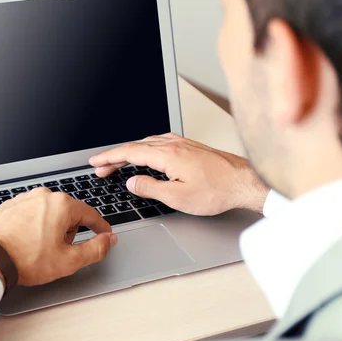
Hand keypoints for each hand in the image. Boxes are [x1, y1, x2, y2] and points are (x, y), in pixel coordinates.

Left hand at [0, 188, 116, 286]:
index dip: (101, 228)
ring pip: (50, 212)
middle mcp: (43, 196)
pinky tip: (28, 242)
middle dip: (70, 231)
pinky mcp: (10, 206)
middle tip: (59, 252)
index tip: (104, 235)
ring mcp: (25, 199)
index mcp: (61, 205)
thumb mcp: (68, 260)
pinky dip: (34, 226)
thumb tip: (108, 241)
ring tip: (40, 249)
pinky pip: (32, 213)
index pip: (91, 214)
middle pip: (69, 213)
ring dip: (52, 228)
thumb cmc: (25, 259)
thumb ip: (95, 249)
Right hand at [89, 133, 268, 215]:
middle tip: (102, 168)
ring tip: (119, 164)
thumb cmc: (218, 190)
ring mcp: (183, 143)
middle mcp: (174, 144)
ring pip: (147, 143)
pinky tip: (146, 154)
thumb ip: (151, 188)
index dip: (109, 157)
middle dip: (116, 156)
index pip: (130, 152)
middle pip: (136, 146)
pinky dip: (145, 148)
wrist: (246, 182)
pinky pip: (159, 143)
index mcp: (168, 155)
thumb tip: (132, 182)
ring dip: (130, 152)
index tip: (96, 162)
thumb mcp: (179, 197)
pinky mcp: (190, 146)